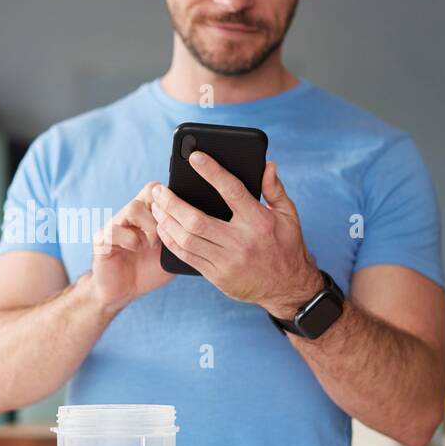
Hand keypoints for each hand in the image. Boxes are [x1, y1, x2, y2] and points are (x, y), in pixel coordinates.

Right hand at [91, 182, 174, 312]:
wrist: (123, 292)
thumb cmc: (149, 271)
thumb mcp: (172, 252)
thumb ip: (183, 236)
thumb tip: (207, 227)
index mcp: (149, 214)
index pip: (162, 190)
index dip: (174, 200)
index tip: (181, 222)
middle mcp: (131, 214)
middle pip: (151, 191)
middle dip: (165, 212)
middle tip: (168, 232)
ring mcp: (115, 224)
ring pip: (133, 207)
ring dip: (149, 227)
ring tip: (152, 244)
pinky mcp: (102, 240)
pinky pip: (115, 229)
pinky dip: (130, 240)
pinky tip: (136, 250)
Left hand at [150, 152, 320, 317]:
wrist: (287, 288)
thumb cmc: (286, 246)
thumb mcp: (288, 215)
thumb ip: (274, 189)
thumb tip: (267, 164)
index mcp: (259, 222)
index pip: (232, 191)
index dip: (212, 172)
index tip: (194, 157)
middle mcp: (241, 241)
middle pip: (197, 220)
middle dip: (172, 203)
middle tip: (158, 190)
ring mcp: (227, 261)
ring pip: (187, 239)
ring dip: (167, 221)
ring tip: (156, 207)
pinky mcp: (217, 276)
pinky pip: (187, 257)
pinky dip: (171, 241)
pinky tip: (163, 228)